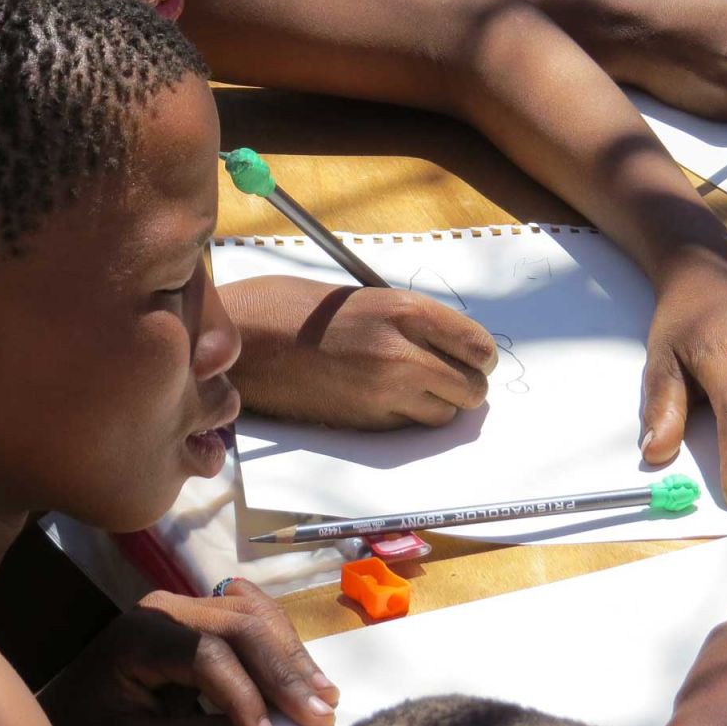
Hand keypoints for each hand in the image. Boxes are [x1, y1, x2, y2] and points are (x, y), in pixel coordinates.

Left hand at [37, 580, 338, 725]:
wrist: (60, 725)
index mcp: (142, 634)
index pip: (209, 654)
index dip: (245, 695)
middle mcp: (166, 608)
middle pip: (240, 624)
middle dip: (283, 669)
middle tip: (320, 713)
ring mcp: (184, 611)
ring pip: (252, 616)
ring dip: (289, 656)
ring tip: (322, 696)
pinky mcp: (198, 624)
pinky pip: (248, 622)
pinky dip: (278, 647)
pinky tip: (302, 675)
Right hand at [219, 274, 495, 427]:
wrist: (248, 339)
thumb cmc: (299, 309)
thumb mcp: (366, 298)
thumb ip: (410, 322)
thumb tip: (450, 347)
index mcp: (405, 311)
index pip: (477, 345)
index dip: (478, 356)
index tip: (472, 358)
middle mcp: (402, 353)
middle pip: (471, 388)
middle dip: (463, 386)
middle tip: (446, 378)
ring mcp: (384, 392)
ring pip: (445, 415)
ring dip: (436, 406)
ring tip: (409, 388)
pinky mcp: (364, 422)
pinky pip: (408, 427)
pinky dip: (404, 418)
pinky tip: (379, 398)